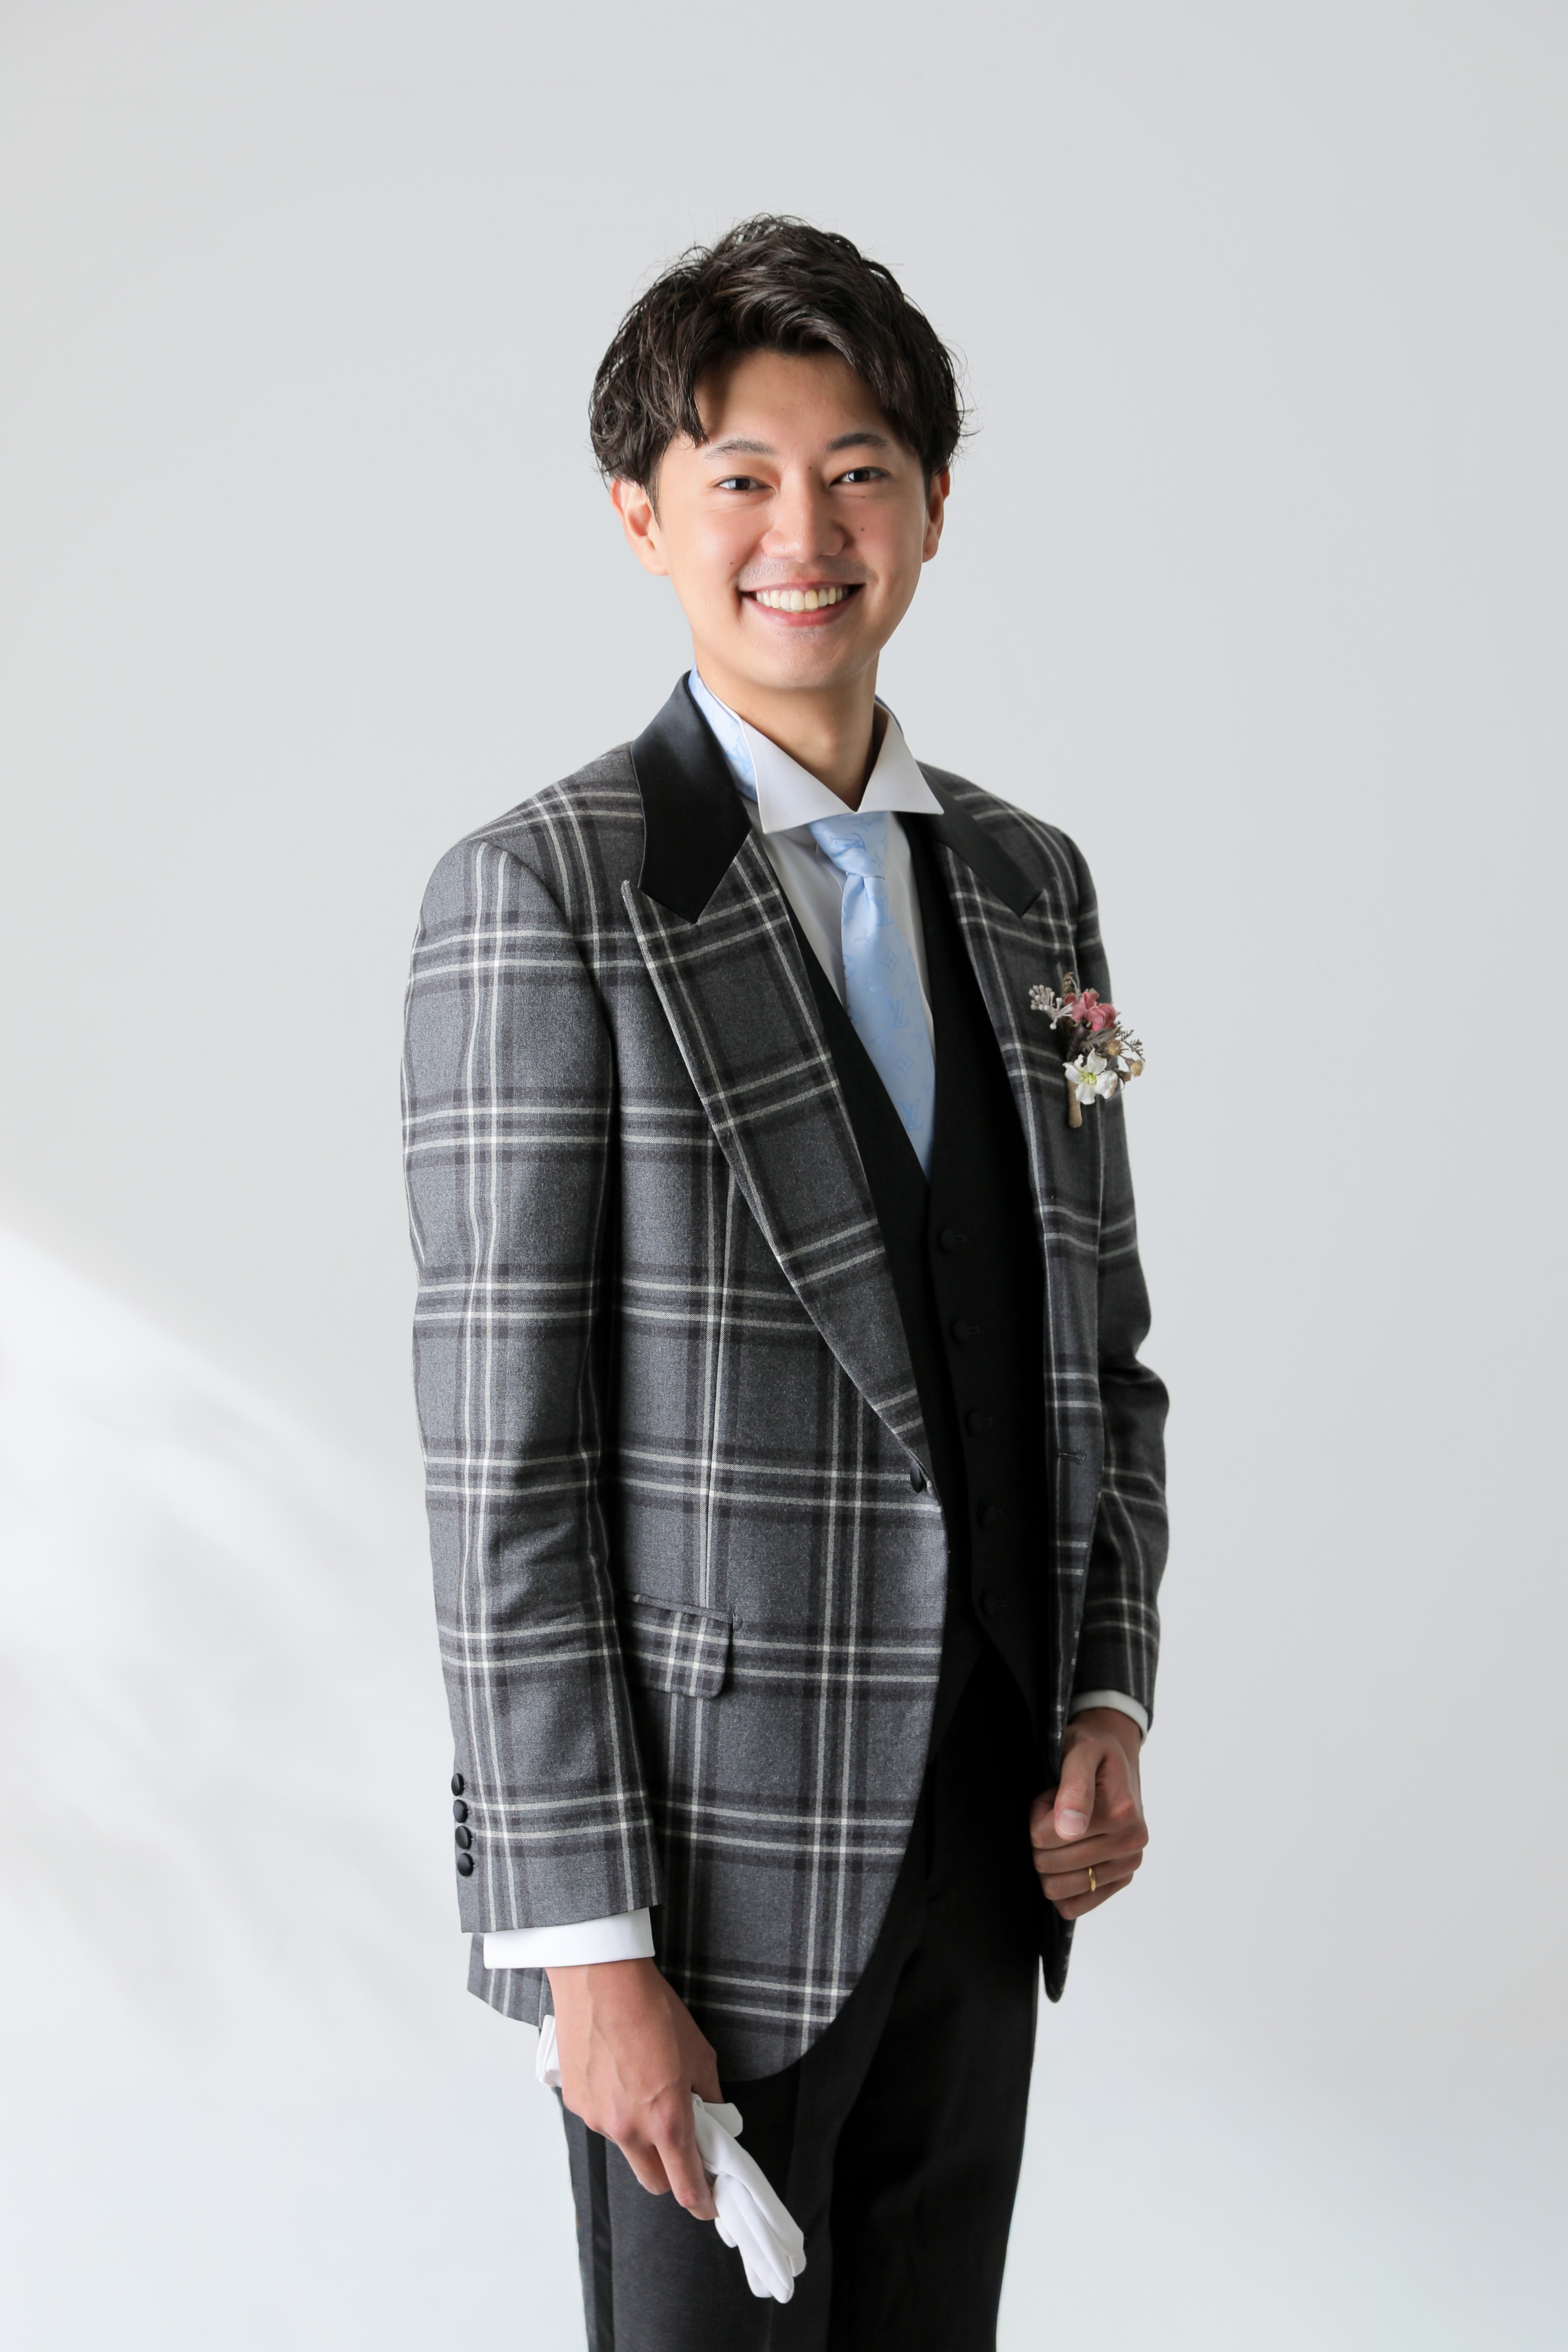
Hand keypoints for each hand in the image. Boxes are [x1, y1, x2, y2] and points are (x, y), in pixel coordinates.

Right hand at [545, 1957, 721, 2216]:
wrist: (601, 1978)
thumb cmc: (652, 2009)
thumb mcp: (699, 2052)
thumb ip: (709, 2094)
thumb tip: (713, 2117)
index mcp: (666, 2120)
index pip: (685, 2186)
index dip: (701, 2202)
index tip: (708, 2204)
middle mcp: (629, 2129)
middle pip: (653, 2180)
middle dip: (670, 2174)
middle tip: (680, 2148)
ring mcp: (598, 2119)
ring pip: (626, 2146)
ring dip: (639, 2133)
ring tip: (643, 2087)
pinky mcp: (577, 2103)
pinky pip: (601, 2119)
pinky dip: (613, 2107)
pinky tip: (617, 2073)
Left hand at [1030, 1708, 1147, 1918]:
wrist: (1118, 1753)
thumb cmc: (1094, 1750)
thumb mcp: (1081, 1750)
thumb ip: (1074, 1786)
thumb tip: (1070, 1829)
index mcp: (1121, 1813)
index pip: (1045, 1836)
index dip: (1039, 1813)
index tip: (1054, 1794)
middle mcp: (1131, 1844)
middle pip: (1048, 1864)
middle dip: (1042, 1835)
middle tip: (1060, 1809)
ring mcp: (1127, 1866)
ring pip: (1057, 1888)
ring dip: (1051, 1856)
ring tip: (1066, 1828)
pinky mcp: (1120, 1881)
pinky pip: (1074, 1905)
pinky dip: (1062, 1883)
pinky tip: (1070, 1854)